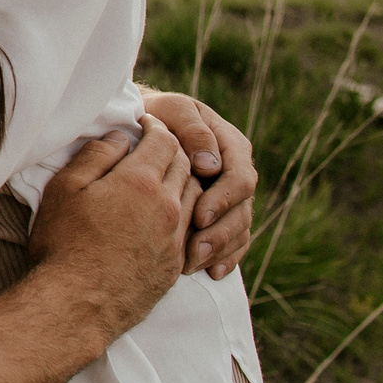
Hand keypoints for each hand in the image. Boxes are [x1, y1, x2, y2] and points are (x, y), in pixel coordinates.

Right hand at [26, 116, 198, 342]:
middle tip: (154, 148)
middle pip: (186, 165)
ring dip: (183, 181)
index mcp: (141, 181)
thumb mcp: (65, 188)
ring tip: (163, 180)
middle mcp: (168, 207)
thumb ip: (96, 155)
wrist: (76, 305)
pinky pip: (191, 229)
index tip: (144, 125)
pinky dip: (184, 214)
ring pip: (195, 197)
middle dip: (173, 150)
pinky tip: (165, 217)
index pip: (166, 140)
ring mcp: (176, 239)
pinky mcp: (176, 265)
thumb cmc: (63, 243)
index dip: (156, 127)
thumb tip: (120, 138)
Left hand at [138, 90, 256, 280]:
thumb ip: (191, 130)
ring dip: (218, 249)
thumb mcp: (171, 110)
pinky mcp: (221, 216)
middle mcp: (234, 173)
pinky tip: (210, 272)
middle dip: (220, 232)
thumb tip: (210, 165)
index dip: (223, 198)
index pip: (240, 177)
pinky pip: (233, 242)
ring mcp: (229, 197)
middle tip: (193, 251)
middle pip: (241, 209)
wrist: (141, 128)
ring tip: (193, 264)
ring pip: (238, 229)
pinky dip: (224, 258)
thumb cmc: (154, 115)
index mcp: (230, 146)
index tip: (199, 215)